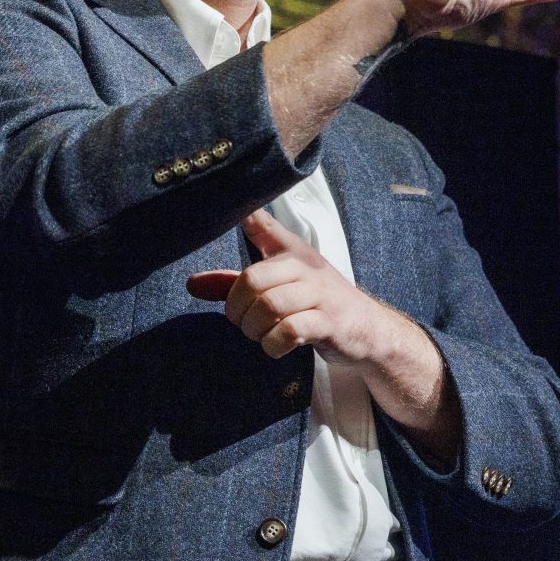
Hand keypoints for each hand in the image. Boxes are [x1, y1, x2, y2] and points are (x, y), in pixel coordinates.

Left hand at [185, 208, 398, 363]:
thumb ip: (234, 285)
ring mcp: (320, 294)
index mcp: (291, 252)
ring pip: (269, 306)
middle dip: (237, 308)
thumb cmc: (315, 303)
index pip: (263, 224)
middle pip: (253, 279)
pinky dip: (273, 344)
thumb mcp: (277, 287)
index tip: (234, 215)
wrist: (368, 329)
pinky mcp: (330, 322)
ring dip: (253, 329)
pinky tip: (275, 346)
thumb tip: (191, 284)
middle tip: (241, 322)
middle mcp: (305, 267)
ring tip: (258, 335)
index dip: (246, 217)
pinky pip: (290, 331)